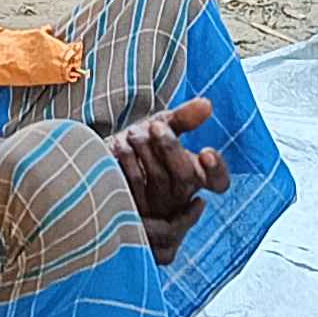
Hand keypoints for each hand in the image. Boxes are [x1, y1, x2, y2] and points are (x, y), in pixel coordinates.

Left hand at [104, 96, 227, 259]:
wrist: (98, 162)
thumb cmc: (137, 144)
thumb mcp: (161, 126)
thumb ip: (184, 117)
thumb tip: (207, 104)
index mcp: (193, 176)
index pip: (219, 181)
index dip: (217, 170)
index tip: (206, 152)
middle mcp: (179, 196)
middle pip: (186, 177)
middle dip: (171, 148)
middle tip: (155, 126)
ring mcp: (156, 208)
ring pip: (159, 181)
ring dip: (145, 150)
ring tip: (132, 133)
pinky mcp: (131, 211)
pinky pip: (133, 188)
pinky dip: (126, 162)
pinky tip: (117, 147)